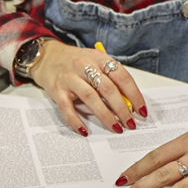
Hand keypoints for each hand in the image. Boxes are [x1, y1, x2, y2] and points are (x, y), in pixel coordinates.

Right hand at [30, 40, 146, 134]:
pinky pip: (67, 108)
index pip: (121, 76)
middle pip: (107, 88)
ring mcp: (69, 78)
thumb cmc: (75, 62)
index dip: (134, 94)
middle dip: (122, 108)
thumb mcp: (95, 63)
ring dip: (105, 116)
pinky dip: (76, 121)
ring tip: (116, 128)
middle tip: (130, 123)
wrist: (46, 57)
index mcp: (98, 58)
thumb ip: (110, 79)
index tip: (141, 110)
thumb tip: (127, 103)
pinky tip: (85, 131)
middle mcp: (84, 65)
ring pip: (91, 98)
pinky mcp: (57, 90)